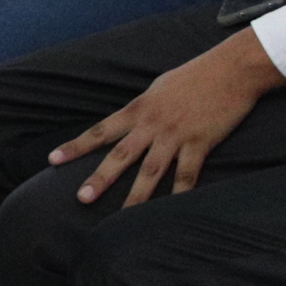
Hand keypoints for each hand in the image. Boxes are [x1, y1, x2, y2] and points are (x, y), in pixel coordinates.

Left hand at [48, 35, 280, 205]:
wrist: (232, 68)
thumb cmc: (198, 74)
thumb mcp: (161, 87)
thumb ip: (145, 107)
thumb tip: (132, 122)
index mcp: (140, 108)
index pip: (101, 130)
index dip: (76, 146)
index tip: (53, 160)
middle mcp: (153, 123)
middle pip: (121, 155)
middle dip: (100, 177)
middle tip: (82, 198)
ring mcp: (176, 134)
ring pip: (151, 170)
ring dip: (135, 195)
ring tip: (121, 217)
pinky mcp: (200, 142)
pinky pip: (187, 174)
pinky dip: (180, 194)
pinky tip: (172, 211)